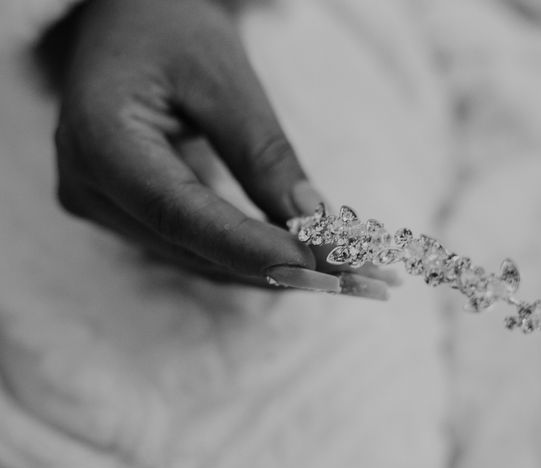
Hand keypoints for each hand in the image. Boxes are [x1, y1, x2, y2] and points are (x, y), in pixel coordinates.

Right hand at [54, 0, 394, 296]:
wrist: (122, 24)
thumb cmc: (166, 28)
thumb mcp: (222, 75)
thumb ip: (262, 152)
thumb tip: (312, 221)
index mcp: (100, 141)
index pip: (182, 213)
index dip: (253, 247)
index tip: (322, 268)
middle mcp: (91, 188)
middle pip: (196, 246)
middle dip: (280, 266)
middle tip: (359, 278)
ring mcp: (105, 207)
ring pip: (199, 259)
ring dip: (271, 269)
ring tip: (344, 274)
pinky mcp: (127, 214)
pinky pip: (195, 248)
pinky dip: (249, 255)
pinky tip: (299, 260)